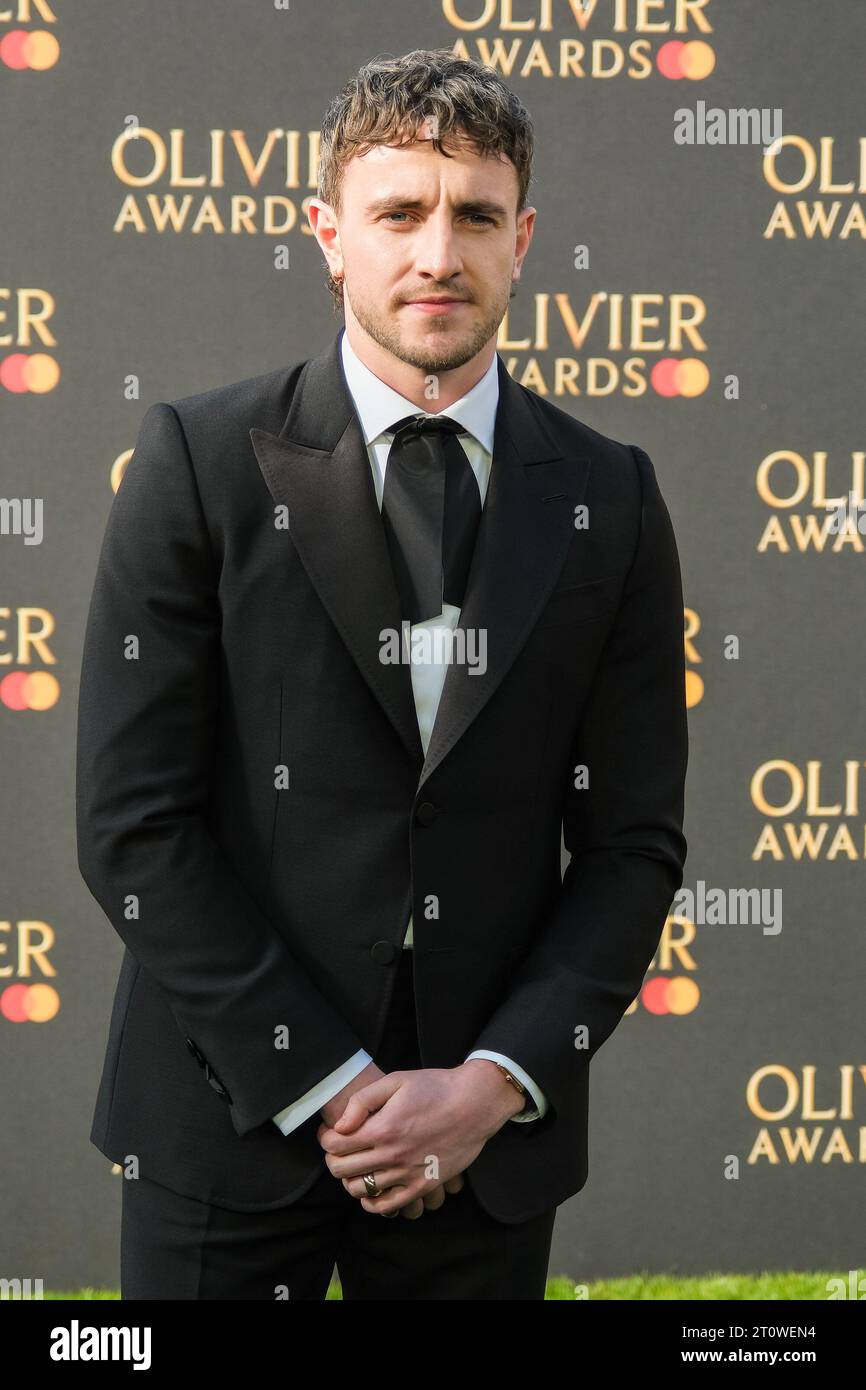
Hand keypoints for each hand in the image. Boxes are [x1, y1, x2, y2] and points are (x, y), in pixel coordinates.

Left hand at [319, 1062, 465, 1218]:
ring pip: (359, 1190)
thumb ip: (363, 1101)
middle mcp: (391, 1156)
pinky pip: (386, 1206)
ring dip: (349, 1178)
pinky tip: (371, 1188)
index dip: (325, 1138)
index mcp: (382, 1128)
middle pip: (341, 1170)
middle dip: (332, 1158)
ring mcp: (407, 1174)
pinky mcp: (422, 1186)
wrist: (474, 1104)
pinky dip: (370, 1202)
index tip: (329, 1131)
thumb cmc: (435, 1088)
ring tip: (355, 1164)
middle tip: (339, 1147)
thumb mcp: (396, 1081)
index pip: (334, 1146)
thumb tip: (340, 1124)